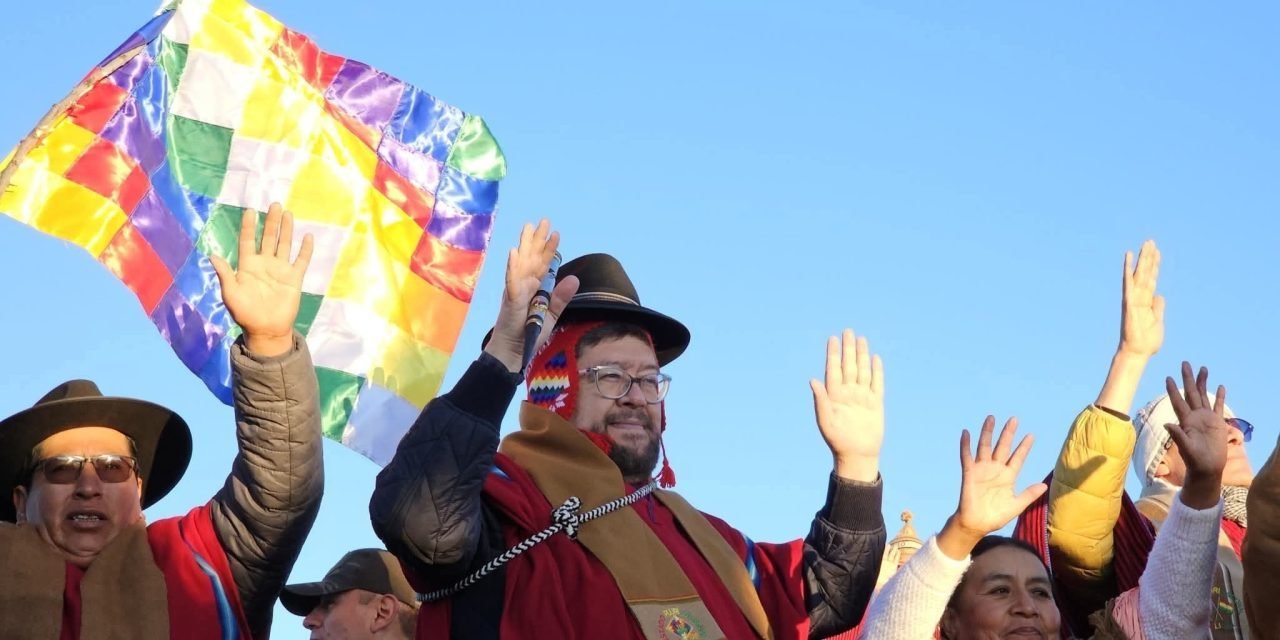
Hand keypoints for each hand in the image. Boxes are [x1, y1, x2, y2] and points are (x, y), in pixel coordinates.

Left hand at [210, 203, 313, 356]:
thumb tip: (212, 255)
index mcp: (248, 265)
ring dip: (286, 230)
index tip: (250, 211)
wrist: (266, 330)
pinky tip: (308, 237)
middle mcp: (264, 264)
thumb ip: (225, 274)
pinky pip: (301, 261)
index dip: (248, 226)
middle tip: (274, 204)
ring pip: (284, 245)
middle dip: (271, 222)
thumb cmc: (245, 313)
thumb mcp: (231, 294)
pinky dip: (305, 250)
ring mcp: (280, 270)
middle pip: (268, 238)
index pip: (247, 240)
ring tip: (288, 213)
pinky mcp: (294, 279)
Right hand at [483, 220, 578, 372]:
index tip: (556, 233)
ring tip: (528, 227)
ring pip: (521, 262)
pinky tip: (514, 252)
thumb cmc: (529, 333)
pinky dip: (513, 266)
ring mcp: (515, 290)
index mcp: (534, 288)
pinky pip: (512, 280)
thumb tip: (574, 278)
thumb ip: (561, 297)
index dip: (549, 249)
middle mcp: (524, 285)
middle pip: (532, 258)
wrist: (514, 351)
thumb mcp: (551, 315)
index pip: (543, 264)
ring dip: (525, 245)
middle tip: (543, 220)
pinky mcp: (510, 299)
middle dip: (537, 239)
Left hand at [810, 329, 882, 481]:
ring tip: (860, 339)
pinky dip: (877, 371)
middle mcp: (848, 392)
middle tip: (848, 331)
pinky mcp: (876, 403)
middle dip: (848, 349)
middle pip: (849, 366)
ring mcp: (862, 396)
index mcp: (834, 395)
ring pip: (862, 371)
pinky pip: (877, 383)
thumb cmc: (837, 439)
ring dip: (861, 355)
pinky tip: (875, 359)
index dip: (833, 354)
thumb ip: (820, 399)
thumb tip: (813, 380)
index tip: (833, 339)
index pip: (833, 369)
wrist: (857, 454)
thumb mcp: (825, 419)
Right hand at [938, 416, 1045, 558]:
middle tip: (1014, 419)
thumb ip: (1029, 494)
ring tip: (991, 418)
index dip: (1024, 447)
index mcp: (1008, 477)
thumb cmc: (995, 516)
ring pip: (985, 447)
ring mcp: (982, 470)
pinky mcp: (969, 473)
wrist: (976, 524)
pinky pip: (966, 456)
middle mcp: (995, 469)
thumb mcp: (1016, 505)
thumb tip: (1044, 485)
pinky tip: (966, 433)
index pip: (1017, 458)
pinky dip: (965, 445)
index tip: (1031, 435)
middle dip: (1008, 433)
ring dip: (988, 433)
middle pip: (1002, 447)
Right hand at [1118, 240, 1164, 357]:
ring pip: (1139, 274)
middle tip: (1151, 241)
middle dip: (1148, 257)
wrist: (1138, 352)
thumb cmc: (1147, 341)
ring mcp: (1134, 298)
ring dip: (1142, 259)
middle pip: (1145, 273)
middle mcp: (1139, 297)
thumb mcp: (1158, 322)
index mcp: (1147, 302)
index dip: (1155, 266)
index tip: (1157, 253)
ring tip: (1146, 244)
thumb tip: (1159, 296)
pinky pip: (1129, 283)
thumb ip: (1158, 308)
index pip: (1151, 279)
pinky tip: (1128, 257)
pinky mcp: (1129, 301)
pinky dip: (1128, 269)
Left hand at [1165, 362, 1228, 506]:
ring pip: (1204, 396)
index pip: (1178, 401)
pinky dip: (1220, 397)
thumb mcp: (1186, 448)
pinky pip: (1219, 407)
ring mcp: (1206, 419)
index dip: (1173, 389)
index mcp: (1185, 421)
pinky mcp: (1218, 423)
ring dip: (1203, 383)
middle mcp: (1194, 416)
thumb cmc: (1194, 460)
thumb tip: (1168, 424)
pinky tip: (1220, 386)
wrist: (1206, 468)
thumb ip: (1178, 436)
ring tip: (1203, 368)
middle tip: (1185, 363)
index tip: (1168, 377)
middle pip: (1191, 393)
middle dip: (1188, 378)